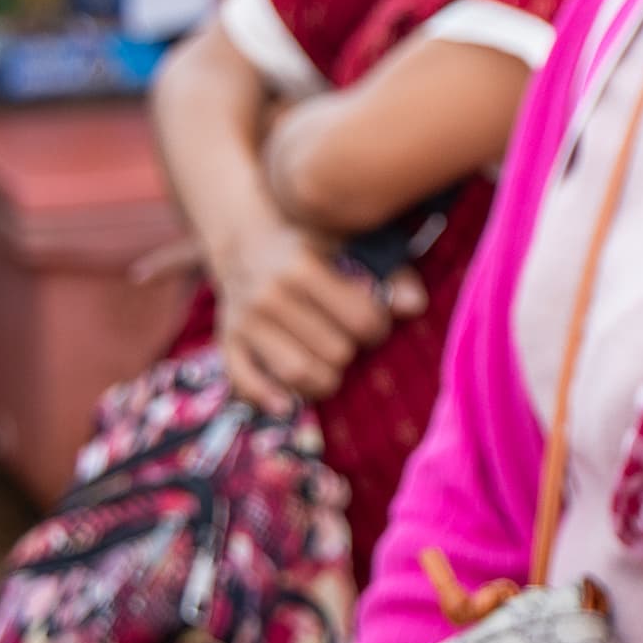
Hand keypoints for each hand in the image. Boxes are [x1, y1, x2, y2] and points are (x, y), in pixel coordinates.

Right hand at [209, 219, 390, 413]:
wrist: (247, 240)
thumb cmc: (313, 245)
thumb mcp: (351, 245)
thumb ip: (390, 273)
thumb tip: (415, 307)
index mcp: (302, 268)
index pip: (362, 321)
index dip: (379, 328)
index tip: (375, 323)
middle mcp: (269, 296)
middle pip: (336, 353)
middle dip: (352, 352)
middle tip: (349, 339)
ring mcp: (245, 322)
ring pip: (299, 375)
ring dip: (323, 380)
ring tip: (330, 365)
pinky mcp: (227, 341)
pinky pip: (246, 383)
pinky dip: (268, 399)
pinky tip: (288, 402)